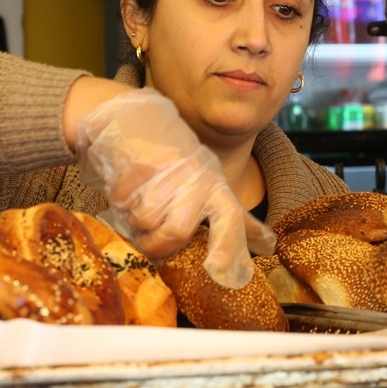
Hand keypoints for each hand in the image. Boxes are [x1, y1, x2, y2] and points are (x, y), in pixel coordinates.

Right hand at [75, 87, 276, 287]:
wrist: (137, 117)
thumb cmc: (177, 160)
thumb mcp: (211, 183)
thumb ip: (234, 219)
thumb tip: (268, 245)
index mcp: (216, 187)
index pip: (230, 218)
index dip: (227, 246)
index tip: (218, 270)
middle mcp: (195, 179)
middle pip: (176, 231)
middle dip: (156, 244)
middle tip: (147, 241)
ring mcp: (166, 170)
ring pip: (144, 220)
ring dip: (133, 221)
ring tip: (135, 205)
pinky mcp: (136, 163)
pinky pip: (121, 201)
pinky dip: (118, 201)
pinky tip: (124, 187)